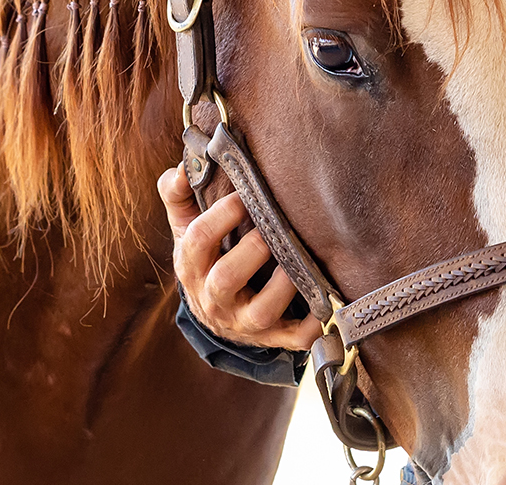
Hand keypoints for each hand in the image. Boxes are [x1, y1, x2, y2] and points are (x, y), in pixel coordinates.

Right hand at [158, 163, 322, 350]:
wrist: (213, 313)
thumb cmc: (206, 257)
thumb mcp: (185, 228)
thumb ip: (178, 195)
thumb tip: (182, 166)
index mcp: (192, 267)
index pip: (199, 239)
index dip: (223, 214)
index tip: (245, 194)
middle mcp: (215, 299)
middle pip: (226, 278)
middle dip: (254, 249)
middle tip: (273, 225)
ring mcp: (244, 322)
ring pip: (261, 311)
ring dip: (284, 285)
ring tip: (300, 258)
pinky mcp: (273, 337)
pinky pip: (294, 338)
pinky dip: (313, 326)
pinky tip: (327, 302)